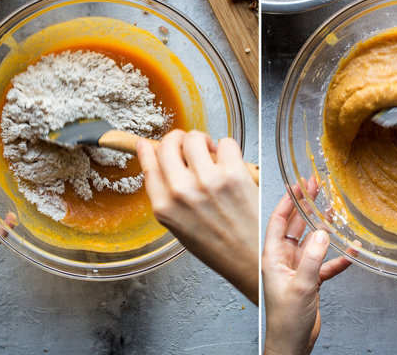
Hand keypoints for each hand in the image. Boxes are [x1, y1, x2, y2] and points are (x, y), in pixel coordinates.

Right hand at [137, 130, 258, 303]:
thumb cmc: (216, 245)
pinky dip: (226, 148)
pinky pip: (225, 142)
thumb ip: (164, 194)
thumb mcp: (177, 224)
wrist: (248, 259)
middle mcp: (182, 192)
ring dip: (202, 141)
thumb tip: (154, 160)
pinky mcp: (234, 175)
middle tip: (187, 147)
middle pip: (169, 143)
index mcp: (164, 207)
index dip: (148, 149)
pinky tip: (228, 162)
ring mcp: (208, 181)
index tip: (149, 143)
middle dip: (177, 140)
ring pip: (195, 138)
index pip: (148, 163)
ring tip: (209, 152)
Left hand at [262, 184, 352, 354]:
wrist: (292, 343)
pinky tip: (351, 251)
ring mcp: (297, 270)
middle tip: (316, 188)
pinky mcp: (309, 281)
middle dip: (306, 208)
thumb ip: (313, 259)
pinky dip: (338, 258)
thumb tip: (322, 233)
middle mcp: (283, 261)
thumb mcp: (301, 286)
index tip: (297, 185)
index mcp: (273, 258)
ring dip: (323, 229)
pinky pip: (325, 264)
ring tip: (333, 211)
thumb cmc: (286, 320)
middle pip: (295, 227)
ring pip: (312, 243)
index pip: (278, 222)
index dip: (288, 202)